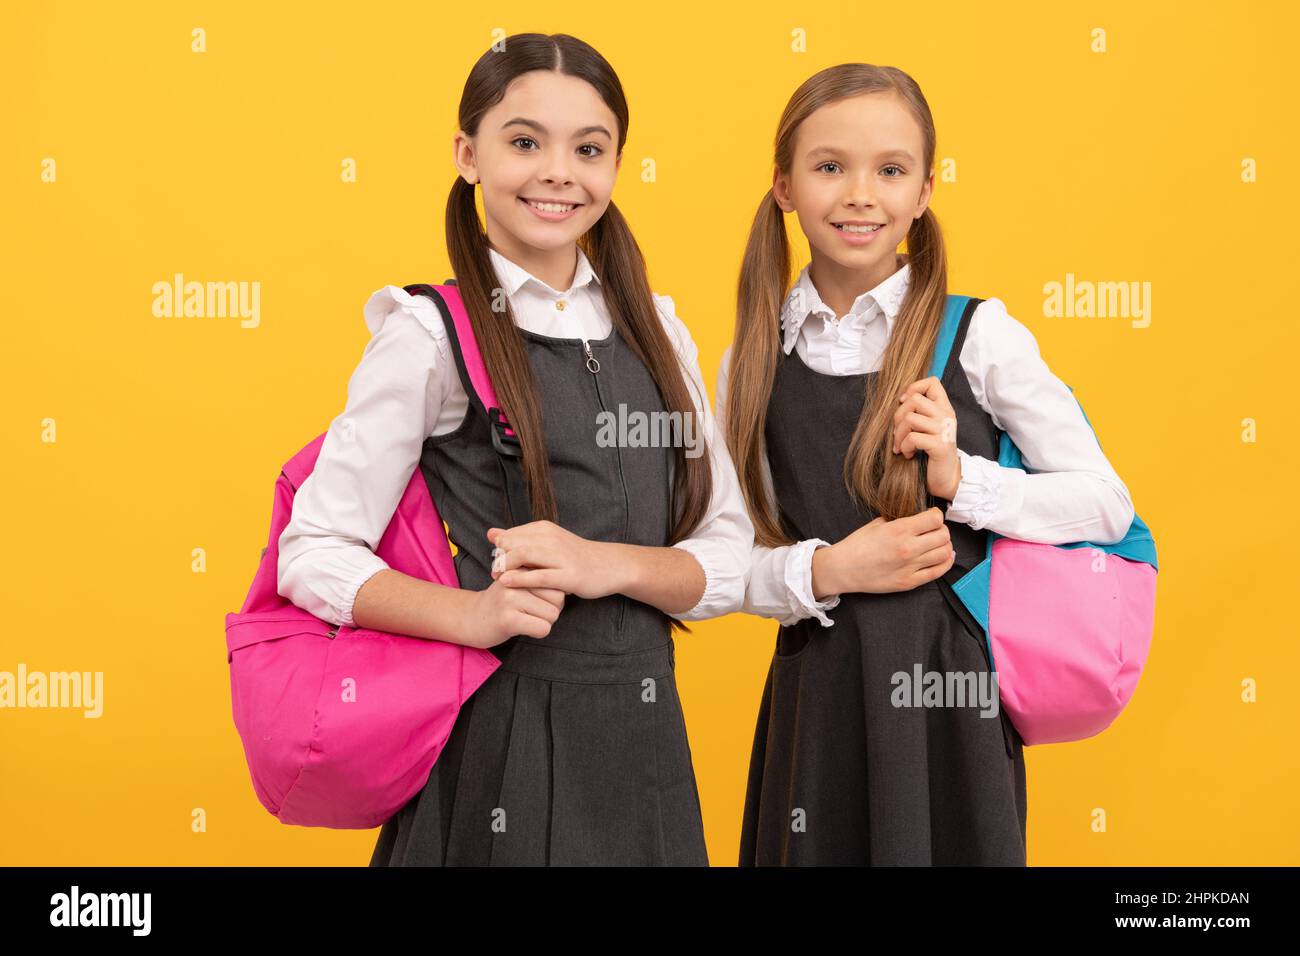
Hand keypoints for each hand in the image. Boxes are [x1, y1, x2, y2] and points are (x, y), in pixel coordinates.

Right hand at [456, 576, 565, 647]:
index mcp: (519, 566)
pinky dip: (538, 632)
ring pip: (552, 614)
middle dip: (552, 608)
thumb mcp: (517, 580)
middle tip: (533, 612)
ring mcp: (511, 598)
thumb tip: (568, 581)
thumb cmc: (502, 601)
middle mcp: (515, 579)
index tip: (538, 599)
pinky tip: (523, 628)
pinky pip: (542, 628)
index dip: (553, 594)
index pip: (556, 580)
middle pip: (558, 597)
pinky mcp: (508, 619)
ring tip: (526, 618)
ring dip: (544, 621)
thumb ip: (538, 576)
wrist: (471, 618)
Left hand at [486, 520, 623, 599]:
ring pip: (524, 555)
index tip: (495, 561)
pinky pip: (540, 576)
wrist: (609, 566)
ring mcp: (562, 557)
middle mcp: (552, 539)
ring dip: (506, 566)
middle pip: (513, 544)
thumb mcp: (547, 543)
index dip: (498, 548)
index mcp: (545, 529)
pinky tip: (507, 582)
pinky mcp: (569, 576)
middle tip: (493, 571)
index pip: (511, 534)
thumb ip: (519, 538)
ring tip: (497, 577)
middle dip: (498, 558)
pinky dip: (520, 579)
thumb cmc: (574, 557)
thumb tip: (491, 533)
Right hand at [811, 507, 954, 595]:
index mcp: (899, 530)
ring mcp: (910, 567)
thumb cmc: (857, 545)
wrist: (843, 569)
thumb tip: (917, 517)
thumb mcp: (877, 523)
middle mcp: (908, 548)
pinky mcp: (909, 582)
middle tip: (935, 530)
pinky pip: (938, 572)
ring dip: (945, 545)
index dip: (936, 515)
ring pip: (944, 553)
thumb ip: (900, 520)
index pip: (935, 519)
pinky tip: (945, 556)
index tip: (932, 517)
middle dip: (942, 530)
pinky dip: (946, 562)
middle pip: (943, 535)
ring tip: (939, 543)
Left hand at [892, 375, 960, 500]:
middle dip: (898, 416)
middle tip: (897, 433)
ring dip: (898, 435)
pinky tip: (908, 454)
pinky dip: (904, 447)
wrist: (947, 477)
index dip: (914, 388)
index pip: (932, 382)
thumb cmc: (933, 452)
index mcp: (944, 408)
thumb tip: (900, 399)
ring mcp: (944, 430)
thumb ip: (920, 411)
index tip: (905, 403)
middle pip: (914, 400)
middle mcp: (947, 416)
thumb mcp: (929, 427)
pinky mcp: (940, 445)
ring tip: (901, 446)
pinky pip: (912, 438)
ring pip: (909, 419)